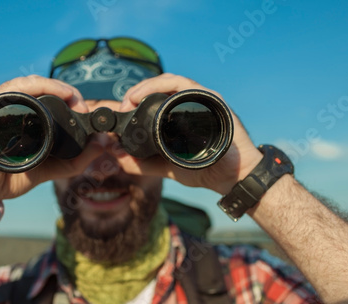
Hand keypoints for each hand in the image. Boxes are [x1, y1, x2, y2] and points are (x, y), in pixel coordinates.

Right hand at [0, 75, 102, 202]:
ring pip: (29, 83)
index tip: (87, 110)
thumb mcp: (51, 168)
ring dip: (54, 86)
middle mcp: (11, 107)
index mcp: (25, 117)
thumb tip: (103, 143)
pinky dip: (34, 86)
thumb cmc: (11, 176)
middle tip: (83, 105)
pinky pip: (11, 89)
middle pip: (42, 86)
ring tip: (72, 97)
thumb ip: (76, 159)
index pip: (50, 97)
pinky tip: (51, 91)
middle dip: (67, 92)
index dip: (71, 98)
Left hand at [117, 73, 262, 193]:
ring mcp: (200, 100)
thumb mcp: (165, 167)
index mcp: (178, 115)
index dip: (132, 100)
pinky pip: (183, 84)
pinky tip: (144, 94)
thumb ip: (142, 163)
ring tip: (130, 100)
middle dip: (135, 93)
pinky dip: (161, 85)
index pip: (153, 98)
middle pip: (158, 87)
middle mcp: (189, 104)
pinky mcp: (210, 99)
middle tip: (121, 107)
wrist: (231, 177)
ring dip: (145, 87)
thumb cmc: (203, 169)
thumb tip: (116, 156)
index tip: (118, 111)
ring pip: (168, 81)